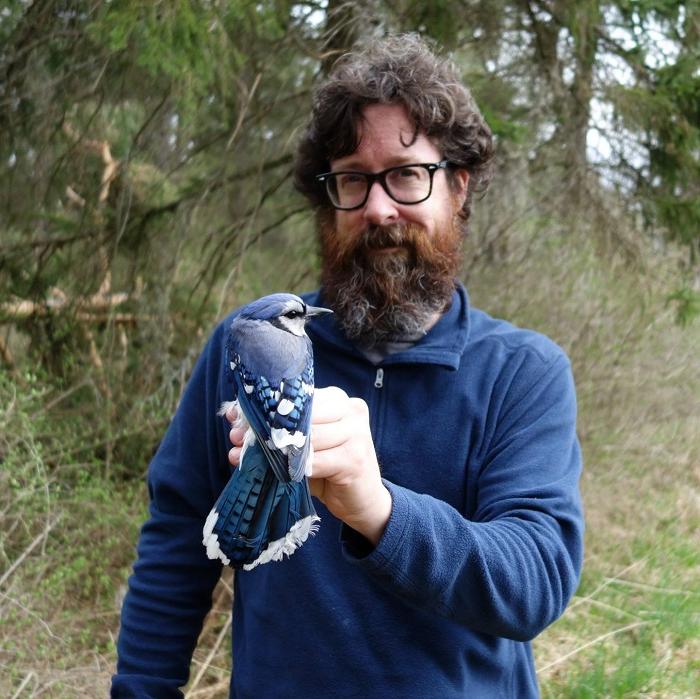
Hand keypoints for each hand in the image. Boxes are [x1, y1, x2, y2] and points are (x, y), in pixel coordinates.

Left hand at [225, 389, 391, 545]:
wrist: (365, 502)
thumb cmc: (330, 472)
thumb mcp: (306, 446)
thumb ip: (282, 431)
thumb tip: (235, 419)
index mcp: (339, 400)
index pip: (298, 397)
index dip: (265, 408)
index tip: (236, 419)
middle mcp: (351, 410)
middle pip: (300, 415)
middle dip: (265, 428)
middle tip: (236, 439)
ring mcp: (357, 432)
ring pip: (305, 438)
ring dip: (273, 451)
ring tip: (246, 458)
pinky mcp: (355, 458)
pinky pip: (314, 461)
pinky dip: (292, 469)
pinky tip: (276, 474)